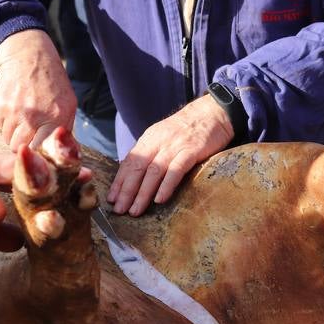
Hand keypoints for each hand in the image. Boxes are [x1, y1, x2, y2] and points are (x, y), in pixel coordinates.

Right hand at [0, 29, 77, 151]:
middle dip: (24, 147)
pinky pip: (0, 126)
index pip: (43, 151)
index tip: (40, 155)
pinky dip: (7, 123)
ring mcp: (14, 110)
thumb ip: (64, 129)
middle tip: (29, 139)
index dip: (39, 156)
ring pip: (8, 139)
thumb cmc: (52, 83)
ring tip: (24, 122)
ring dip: (15, 136)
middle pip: (21, 148)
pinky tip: (15, 110)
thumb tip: (60, 156)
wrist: (28, 55)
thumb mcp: (68, 103)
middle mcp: (33, 115)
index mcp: (56, 116)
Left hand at [107, 94, 233, 215]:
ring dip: (143, 193)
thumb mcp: (163, 136)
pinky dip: (166, 185)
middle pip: (138, 168)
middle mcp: (158, 142)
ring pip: (154, 171)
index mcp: (149, 139)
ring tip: (135, 210)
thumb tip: (134, 175)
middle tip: (119, 210)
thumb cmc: (187, 129)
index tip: (111, 199)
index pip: (129, 162)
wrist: (212, 113)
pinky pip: (176, 169)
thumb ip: (150, 153)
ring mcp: (174, 146)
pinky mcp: (191, 151)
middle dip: (126, 191)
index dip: (119, 181)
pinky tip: (159, 199)